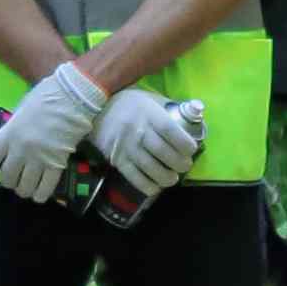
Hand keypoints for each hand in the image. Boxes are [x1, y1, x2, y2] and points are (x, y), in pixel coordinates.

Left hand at [0, 61, 110, 202]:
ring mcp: (39, 159)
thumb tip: (9, 137)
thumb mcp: (22, 109)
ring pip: (24, 187)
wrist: (74, 97)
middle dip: (9, 181)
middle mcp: (20, 149)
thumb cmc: (48, 96)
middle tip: (14, 177)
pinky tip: (40, 194)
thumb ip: (13, 126)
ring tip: (27, 186)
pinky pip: (45, 188)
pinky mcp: (57, 165)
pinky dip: (41, 194)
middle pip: (7, 177)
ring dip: (23, 189)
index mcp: (9, 133)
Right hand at [91, 87, 206, 197]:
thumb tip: (193, 115)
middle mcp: (138, 131)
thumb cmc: (128, 105)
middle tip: (185, 166)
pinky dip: (147, 185)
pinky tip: (155, 187)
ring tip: (172, 178)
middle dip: (179, 163)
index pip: (170, 130)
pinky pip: (134, 177)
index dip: (184, 143)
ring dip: (166, 177)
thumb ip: (167, 108)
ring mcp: (126, 147)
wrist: (94, 111)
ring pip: (150, 167)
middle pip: (162, 151)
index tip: (192, 149)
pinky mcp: (117, 160)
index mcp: (148, 113)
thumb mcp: (148, 99)